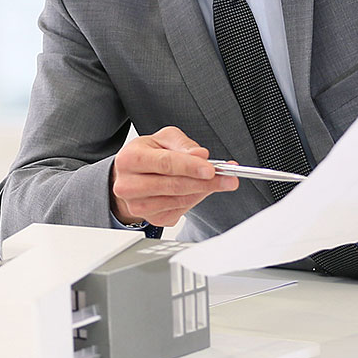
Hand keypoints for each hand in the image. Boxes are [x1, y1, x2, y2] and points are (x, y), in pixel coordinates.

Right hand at [111, 126, 239, 227]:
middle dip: (205, 182)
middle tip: (228, 178)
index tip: (212, 169)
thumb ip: (183, 144)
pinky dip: (195, 199)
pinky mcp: (150, 218)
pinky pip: (180, 211)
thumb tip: (200, 155)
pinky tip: (200, 190)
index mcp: (130, 159)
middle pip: (173, 185)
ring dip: (203, 191)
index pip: (165, 164)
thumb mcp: (163, 139)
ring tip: (219, 182)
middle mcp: (128, 185)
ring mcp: (138, 205)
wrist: (131, 175)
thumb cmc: (147, 154)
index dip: (190, 167)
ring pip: (179, 200)